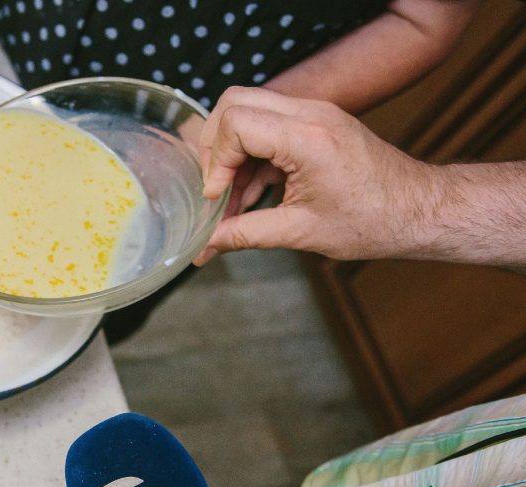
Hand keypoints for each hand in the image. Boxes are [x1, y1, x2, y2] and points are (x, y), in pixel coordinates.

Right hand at [196, 86, 441, 263]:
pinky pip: (269, 123)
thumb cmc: (373, 222)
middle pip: (234, 102)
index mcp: (307, 138)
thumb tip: (205, 246)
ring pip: (249, 109)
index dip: (216, 162)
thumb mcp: (300, 233)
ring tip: (233, 198)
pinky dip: (253, 153)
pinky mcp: (318, 121)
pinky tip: (252, 193)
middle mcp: (310, 113)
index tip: (217, 197)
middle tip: (215, 185)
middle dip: (214, 144)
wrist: (419, 210)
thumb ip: (245, 235)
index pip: (236, 124)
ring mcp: (315, 112)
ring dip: (233, 150)